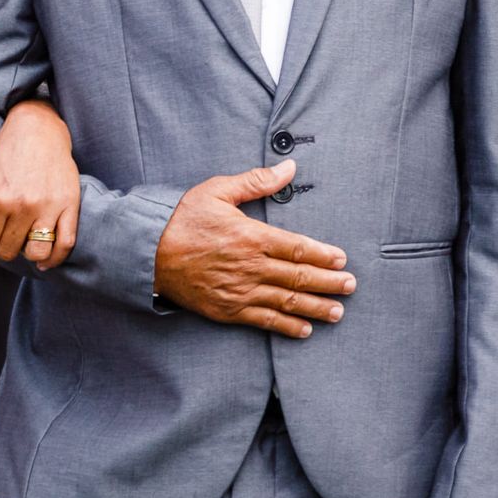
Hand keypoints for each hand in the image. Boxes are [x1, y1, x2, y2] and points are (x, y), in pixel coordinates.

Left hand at [0, 99, 79, 276]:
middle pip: (8, 251)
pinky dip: (54, 259)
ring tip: (21, 243)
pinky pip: (65, 244)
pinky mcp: (70, 205)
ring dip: (26, 255)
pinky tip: (44, 260)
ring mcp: (49, 206)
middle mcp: (24, 205)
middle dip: (0, 250)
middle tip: (1, 237)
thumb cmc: (5, 156)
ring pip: (37, 253)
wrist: (38, 130)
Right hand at [151, 162, 353, 335]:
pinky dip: (286, 326)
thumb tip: (289, 167)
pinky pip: (263, 321)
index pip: (297, 249)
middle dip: (329, 283)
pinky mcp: (227, 310)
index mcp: (251, 236)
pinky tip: (304, 329)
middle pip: (299, 278)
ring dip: (315, 308)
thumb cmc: (182, 219)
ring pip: (286, 302)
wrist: (147, 252)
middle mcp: (249, 267)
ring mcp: (239, 291)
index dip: (323, 255)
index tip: (342, 260)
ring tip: (337, 312)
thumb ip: (256, 181)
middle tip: (351, 286)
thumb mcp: (217, 191)